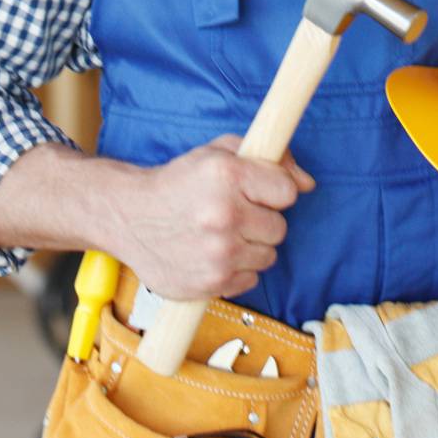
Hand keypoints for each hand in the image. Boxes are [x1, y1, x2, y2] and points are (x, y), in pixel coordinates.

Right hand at [116, 134, 314, 301]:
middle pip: (280, 227)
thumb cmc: (177, 182)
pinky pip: (250, 280)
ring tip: (221, 235)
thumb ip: (270, 158)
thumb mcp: (219, 153)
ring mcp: (218, 254)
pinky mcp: (211, 284)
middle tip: (235, 214)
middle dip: (262, 220)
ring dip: (251, 247)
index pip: (288, 191)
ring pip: (268, 256)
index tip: (258, 192)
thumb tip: (308, 183)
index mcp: (228, 176)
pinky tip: (212, 254)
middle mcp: (225, 215)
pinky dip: (236, 270)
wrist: (129, 217)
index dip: (275, 191)